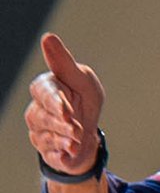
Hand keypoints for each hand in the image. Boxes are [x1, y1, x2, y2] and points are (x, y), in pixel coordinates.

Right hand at [27, 32, 108, 192]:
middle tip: (77, 129)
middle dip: (61, 124)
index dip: (55, 103)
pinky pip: (51, 155)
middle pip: (43, 117)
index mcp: (45, 88)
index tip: (67, 111)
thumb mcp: (82, 79)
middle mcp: (37, 110)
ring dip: (64, 140)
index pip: (44, 93)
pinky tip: (70, 156)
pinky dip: (62, 156)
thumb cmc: (83, 98)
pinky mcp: (47, 151)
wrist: (89, 132)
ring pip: (46, 137)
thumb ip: (64, 63)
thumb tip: (47, 37)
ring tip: (77, 141)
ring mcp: (39, 131)